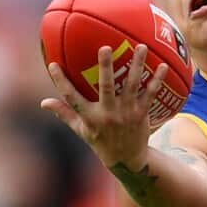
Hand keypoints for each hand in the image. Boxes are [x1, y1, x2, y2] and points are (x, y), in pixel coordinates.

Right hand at [41, 44, 168, 168]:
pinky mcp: (142, 114)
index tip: (53, 64)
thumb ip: (64, 113)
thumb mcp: (80, 130)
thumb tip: (43, 102)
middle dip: (106, 67)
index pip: (70, 97)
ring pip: (132, 86)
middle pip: (106, 87)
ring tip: (141, 47)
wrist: (126, 160)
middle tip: (105, 47)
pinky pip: (151, 94)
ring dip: (137, 66)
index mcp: (90, 117)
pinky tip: (163, 65)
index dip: (60, 81)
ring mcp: (127, 113)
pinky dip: (157, 80)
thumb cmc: (100, 141)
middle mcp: (108, 114)